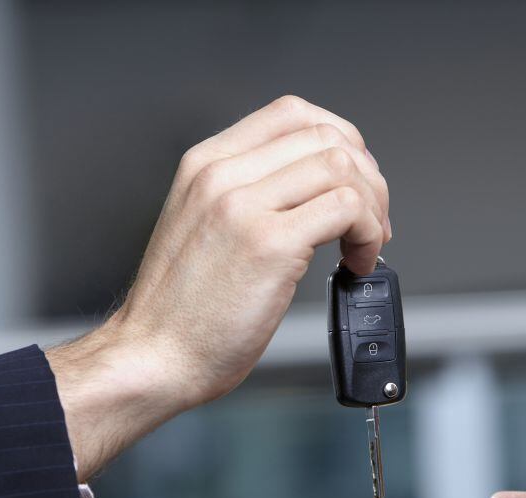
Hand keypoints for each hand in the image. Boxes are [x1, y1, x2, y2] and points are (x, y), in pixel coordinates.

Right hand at [48, 96, 390, 478]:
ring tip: (364, 246)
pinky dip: (368, 234)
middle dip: (366, 177)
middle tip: (370, 221)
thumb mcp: (203, 229)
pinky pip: (347, 209)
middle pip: (326, 136)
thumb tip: (314, 195)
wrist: (153, 356)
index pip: (292, 114)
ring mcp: (245, 206)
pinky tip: (356, 264)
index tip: (353, 181)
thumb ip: (248, 199)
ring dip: (372, 207)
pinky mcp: (270, 243)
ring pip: (342, 167)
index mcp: (206, 165)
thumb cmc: (180, 312)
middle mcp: (222, 175)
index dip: (340, 142)